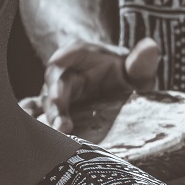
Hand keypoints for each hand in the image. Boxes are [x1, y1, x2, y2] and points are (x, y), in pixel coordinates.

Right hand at [31, 36, 160, 133]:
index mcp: (83, 56)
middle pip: (56, 83)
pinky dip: (34, 122)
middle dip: (57, 102)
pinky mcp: (51, 111)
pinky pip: (38, 115)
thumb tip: (151, 47)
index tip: (60, 59)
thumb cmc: (124, 76)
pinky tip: (34, 136)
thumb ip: (142, 60)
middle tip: (62, 124)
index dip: (67, 55)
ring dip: (48, 118)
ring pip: (44, 102)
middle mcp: (65, 74)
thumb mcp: (136, 68)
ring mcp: (55, 93)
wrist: (115, 88)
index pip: (74, 52)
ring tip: (54, 134)